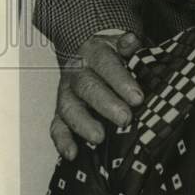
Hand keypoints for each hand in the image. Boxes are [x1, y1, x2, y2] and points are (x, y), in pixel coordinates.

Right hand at [51, 32, 144, 159]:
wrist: (89, 53)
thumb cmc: (113, 54)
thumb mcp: (122, 44)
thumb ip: (128, 45)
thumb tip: (131, 41)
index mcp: (95, 53)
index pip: (106, 64)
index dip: (121, 81)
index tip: (137, 98)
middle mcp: (77, 72)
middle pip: (87, 87)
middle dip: (106, 104)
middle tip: (125, 118)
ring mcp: (66, 93)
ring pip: (69, 107)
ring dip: (83, 124)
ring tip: (99, 137)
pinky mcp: (61, 111)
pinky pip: (57, 126)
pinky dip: (62, 141)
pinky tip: (72, 154)